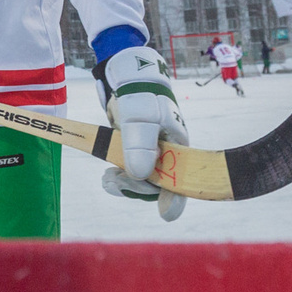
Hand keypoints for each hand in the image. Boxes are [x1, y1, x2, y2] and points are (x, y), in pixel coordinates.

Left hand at [95, 43, 190, 220]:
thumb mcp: (140, 118)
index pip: (184, 180)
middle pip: (159, 185)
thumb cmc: (140, 96)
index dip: (177, 198)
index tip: (166, 214)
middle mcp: (169, 155)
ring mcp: (153, 154)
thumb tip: (141, 175)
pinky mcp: (138, 152)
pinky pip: (132, 174)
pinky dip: (120, 178)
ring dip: (126, 184)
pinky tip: (109, 175)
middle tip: (114, 179)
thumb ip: (141, 145)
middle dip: (137, 187)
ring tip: (107, 178)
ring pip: (143, 182)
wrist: (126, 77)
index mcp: (180, 147)